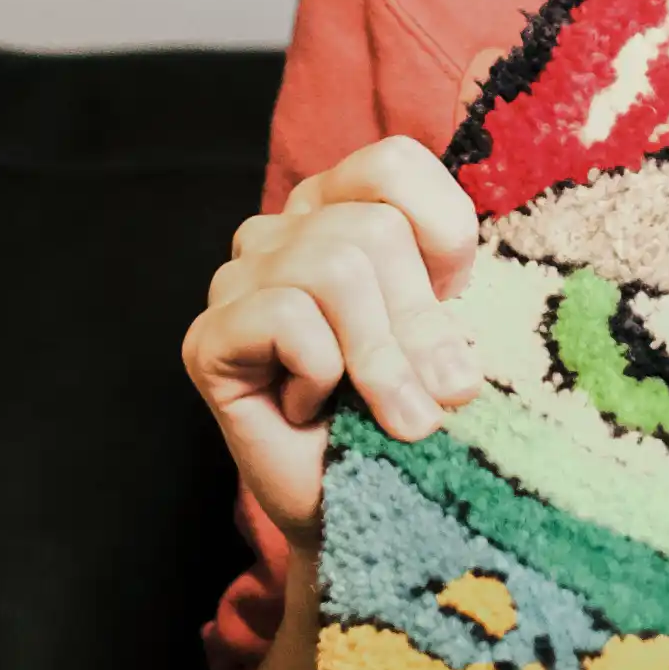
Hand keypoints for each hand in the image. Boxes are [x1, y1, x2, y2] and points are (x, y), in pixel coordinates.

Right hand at [182, 138, 482, 538]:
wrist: (357, 505)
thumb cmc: (400, 410)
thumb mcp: (444, 339)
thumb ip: (451, 306)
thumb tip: (456, 355)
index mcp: (341, 206)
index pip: (393, 164)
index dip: (442, 231)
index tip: (460, 300)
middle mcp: (282, 229)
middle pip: (373, 228)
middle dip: (419, 322)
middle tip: (441, 396)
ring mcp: (238, 278)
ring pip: (333, 268)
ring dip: (380, 359)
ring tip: (393, 415)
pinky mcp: (207, 336)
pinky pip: (286, 319)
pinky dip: (320, 375)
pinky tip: (309, 409)